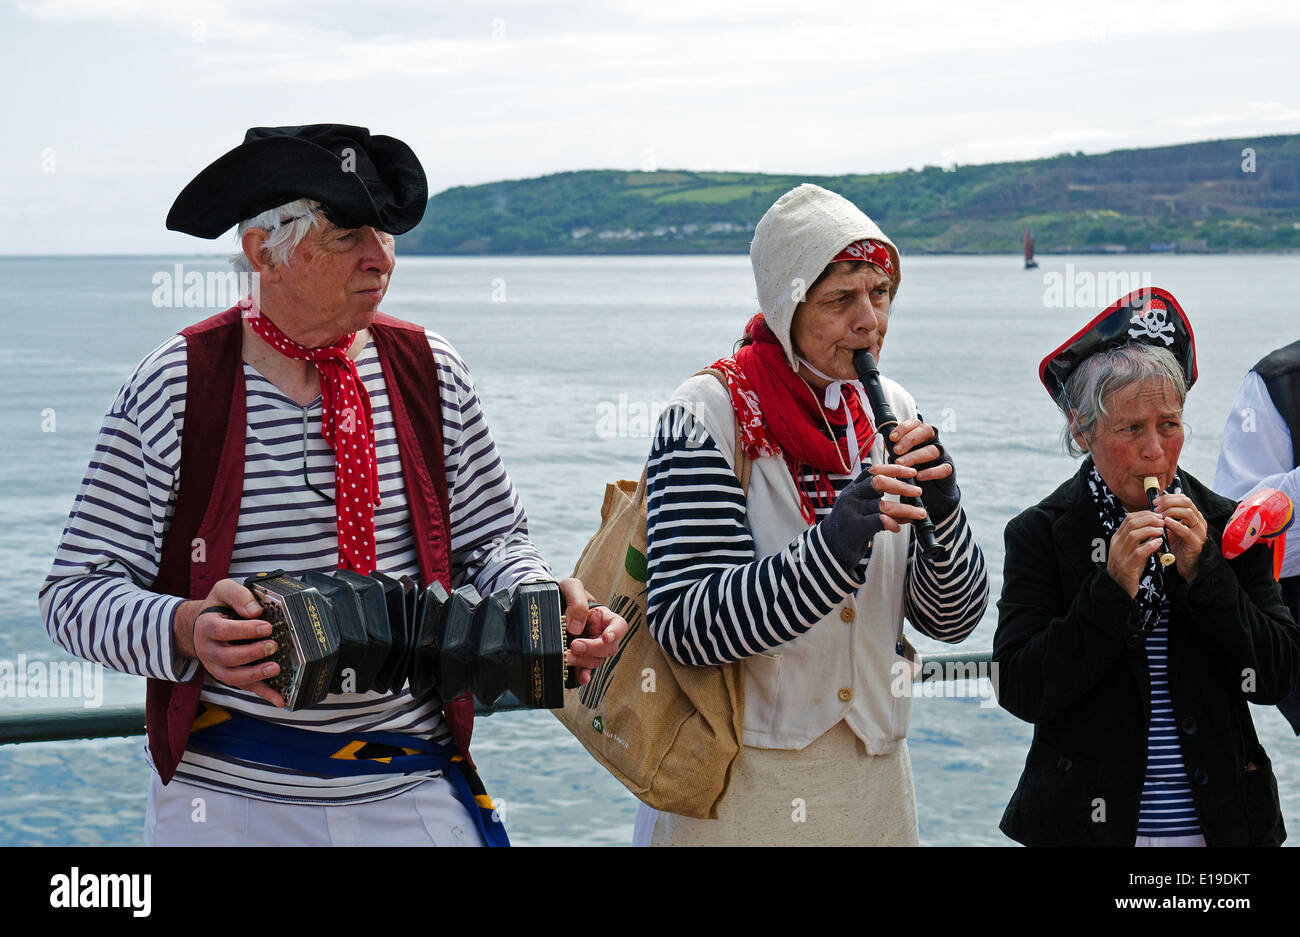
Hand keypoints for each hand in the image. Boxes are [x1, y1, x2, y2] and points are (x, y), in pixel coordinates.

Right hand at [174, 578, 284, 706]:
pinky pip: (246, 687)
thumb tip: (255, 611)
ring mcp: (217, 667)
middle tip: (274, 645)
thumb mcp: (224, 590)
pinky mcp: (230, 676)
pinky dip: (264, 694)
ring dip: (256, 675)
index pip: (222, 631)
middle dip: (253, 653)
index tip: (267, 627)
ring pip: (233, 677)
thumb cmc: (219, 607)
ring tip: (276, 668)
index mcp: (207, 627)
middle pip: (228, 657)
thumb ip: (238, 595)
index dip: (245, 630)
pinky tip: (281, 699)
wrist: (202, 625)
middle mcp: (209, 650)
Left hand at [557, 577, 629, 685]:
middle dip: (592, 649)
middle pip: (608, 647)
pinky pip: (585, 669)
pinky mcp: (578, 657)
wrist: (545, 604)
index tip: (606, 637)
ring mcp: (590, 647)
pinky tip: (581, 678)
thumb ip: (577, 603)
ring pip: (596, 660)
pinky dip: (583, 674)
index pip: (619, 625)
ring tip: (566, 656)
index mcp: (602, 616)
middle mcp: (599, 633)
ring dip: (583, 661)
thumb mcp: (570, 588)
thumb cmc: (563, 593)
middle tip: (574, 646)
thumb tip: (576, 627)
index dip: (616, 633)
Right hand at [820, 463, 927, 566]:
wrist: (830, 547)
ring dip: (906, 509)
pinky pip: (878, 521)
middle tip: (918, 492)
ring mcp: (852, 511)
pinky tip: (898, 527)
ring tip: (919, 513)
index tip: (911, 472)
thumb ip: (881, 505)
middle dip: (902, 486)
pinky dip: (892, 523)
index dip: (893, 469)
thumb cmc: (850, 526)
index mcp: (853, 488)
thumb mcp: (862, 510)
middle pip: (879, 482)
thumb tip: (909, 508)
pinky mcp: (855, 528)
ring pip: (883, 505)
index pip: (873, 471)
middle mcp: (851, 496)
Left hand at [889, 419, 958, 520]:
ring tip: (901, 464)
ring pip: (933, 449)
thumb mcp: (903, 459)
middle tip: (896, 450)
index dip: (904, 428)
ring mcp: (943, 455)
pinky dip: (930, 472)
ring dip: (915, 456)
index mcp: (921, 437)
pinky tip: (918, 476)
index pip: (916, 423)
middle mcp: (934, 442)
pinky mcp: (948, 470)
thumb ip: (896, 451)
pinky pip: (943, 468)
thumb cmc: (914, 471)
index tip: (892, 438)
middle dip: (910, 439)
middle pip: (927, 430)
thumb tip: (882, 443)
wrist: (933, 492)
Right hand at [1105, 511, 1165, 598]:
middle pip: (1132, 523)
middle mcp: (1117, 544)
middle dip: (1149, 519)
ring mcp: (1120, 555)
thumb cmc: (1129, 569)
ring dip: (1150, 530)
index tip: (1157, 515)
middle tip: (1162, 521)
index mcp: (1117, 538)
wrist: (1118, 588)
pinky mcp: (1127, 566)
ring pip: (1134, 535)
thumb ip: (1142, 541)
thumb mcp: (1133, 551)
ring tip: (1162, 531)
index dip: (1145, 514)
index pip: (1129, 519)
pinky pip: (1139, 552)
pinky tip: (1159, 543)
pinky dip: (1151, 545)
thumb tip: (1157, 530)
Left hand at [1155, 493, 1207, 583]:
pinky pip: (1186, 531)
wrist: (1186, 566)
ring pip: (1187, 513)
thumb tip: (1154, 508)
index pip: (1183, 499)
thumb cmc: (1178, 547)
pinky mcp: (1196, 543)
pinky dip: (1175, 525)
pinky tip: (1166, 523)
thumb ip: (1167, 518)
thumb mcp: (1171, 529)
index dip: (1169, 498)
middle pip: (1186, 502)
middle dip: (1168, 502)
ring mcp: (1199, 532)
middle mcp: (1199, 521)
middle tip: (1156, 508)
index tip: (1156, 501)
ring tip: (1159, 516)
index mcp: (1194, 516)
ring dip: (1170, 512)